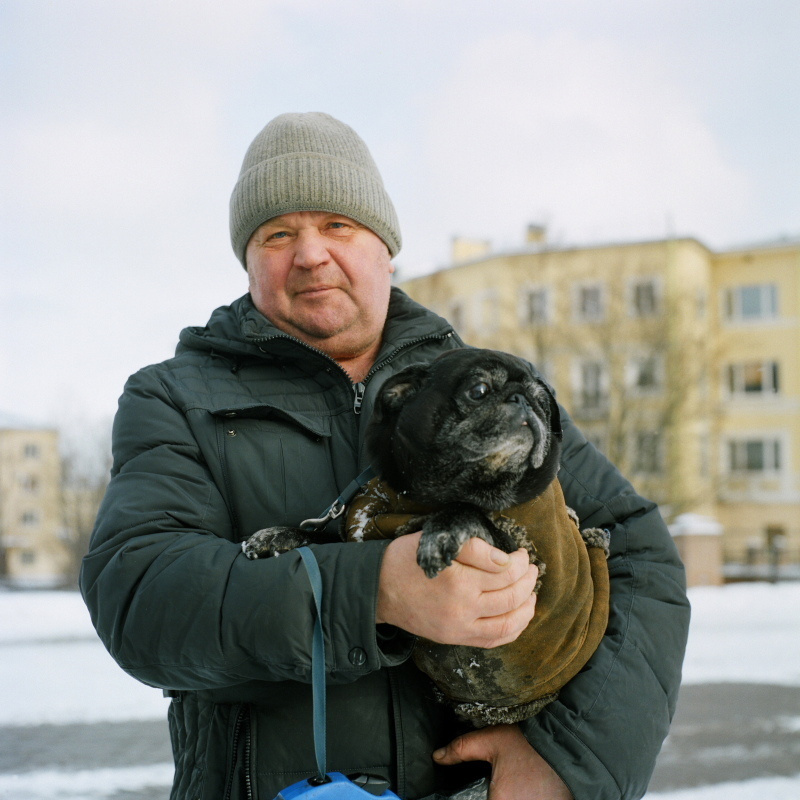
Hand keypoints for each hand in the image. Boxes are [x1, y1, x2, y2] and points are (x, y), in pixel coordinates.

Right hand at [376, 533, 537, 646]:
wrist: (379, 590)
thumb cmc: (407, 560)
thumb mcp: (437, 541)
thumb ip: (473, 548)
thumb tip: (505, 559)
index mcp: (458, 579)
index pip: (504, 571)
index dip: (519, 561)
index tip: (520, 553)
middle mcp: (462, 607)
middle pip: (511, 597)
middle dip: (528, 581)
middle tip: (531, 568)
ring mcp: (460, 627)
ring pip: (508, 622)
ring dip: (527, 606)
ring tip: (531, 592)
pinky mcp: (456, 639)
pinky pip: (494, 639)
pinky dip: (514, 629)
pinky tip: (520, 615)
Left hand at [433, 724, 571, 799]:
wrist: (570, 743)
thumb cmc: (530, 743)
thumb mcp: (492, 739)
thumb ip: (461, 749)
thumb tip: (438, 756)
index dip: (484, 798)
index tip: (488, 790)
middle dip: (496, 796)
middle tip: (500, 784)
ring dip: (509, 797)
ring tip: (513, 785)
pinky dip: (522, 798)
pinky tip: (524, 790)